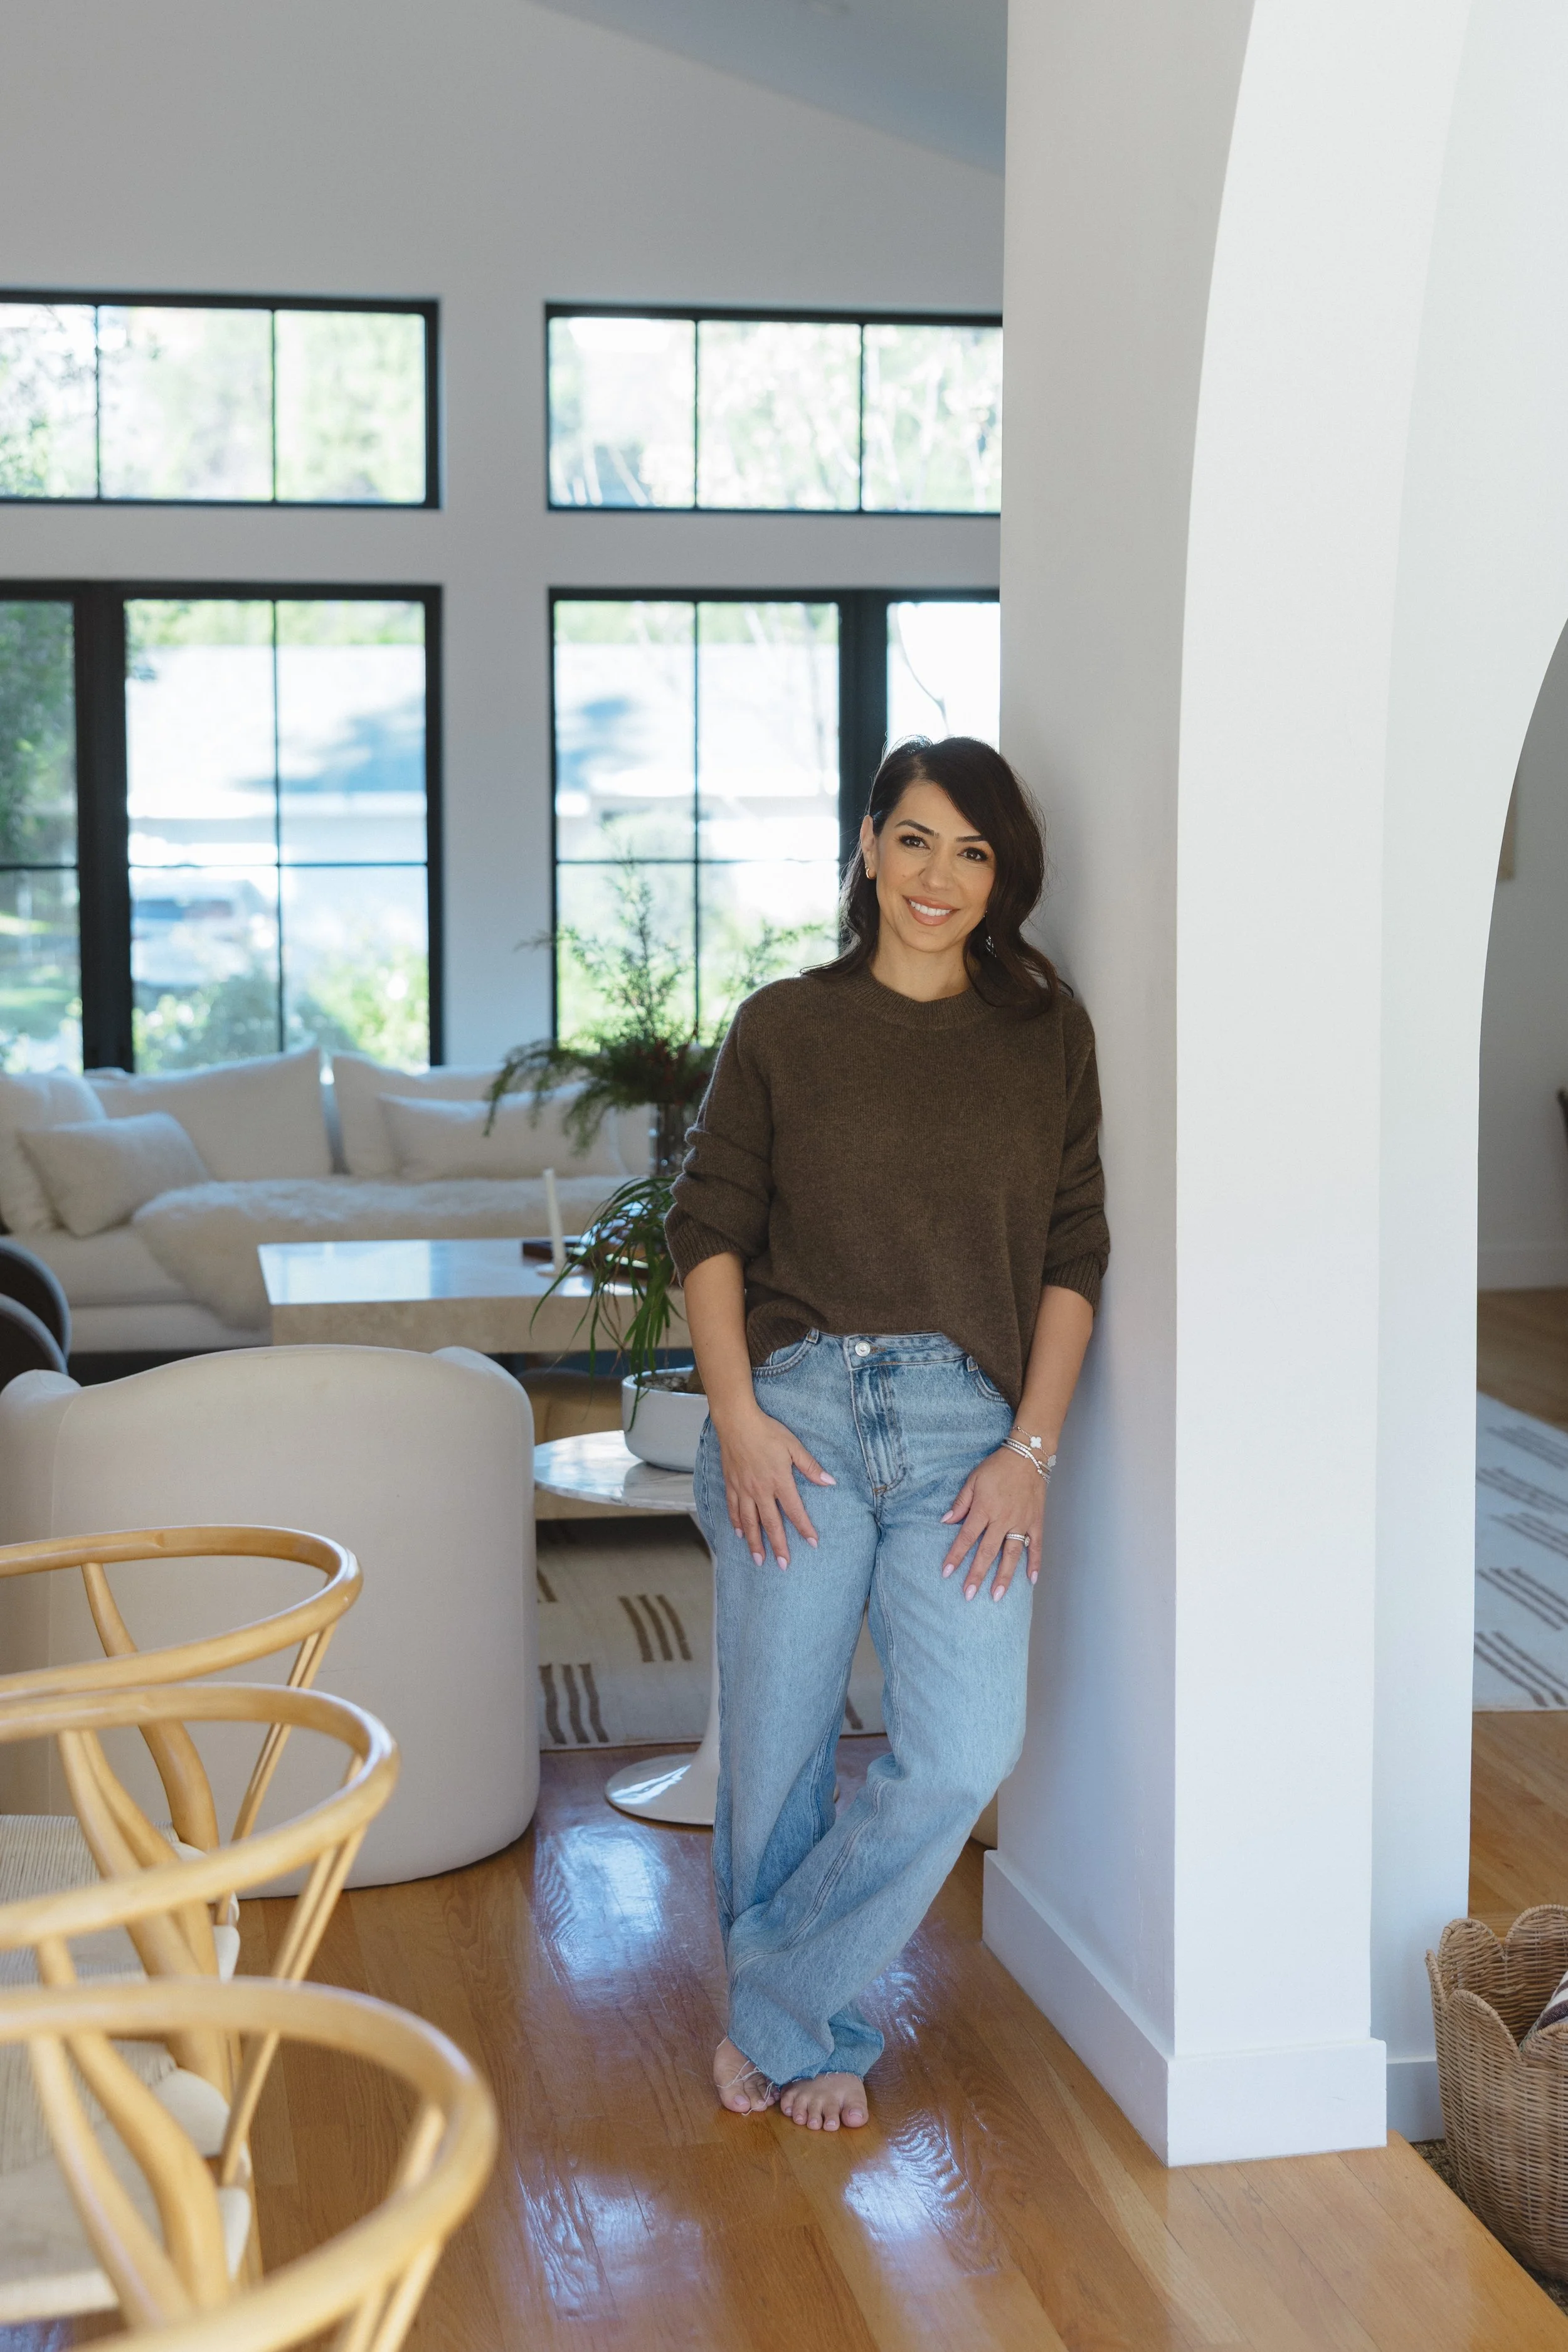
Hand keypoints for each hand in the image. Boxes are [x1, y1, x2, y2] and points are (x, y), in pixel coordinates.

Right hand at [712, 1405, 834, 1568]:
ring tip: (759, 1560)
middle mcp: (760, 1490)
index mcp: (779, 1481)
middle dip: (778, 1546)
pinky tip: (739, 1533)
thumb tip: (830, 1482)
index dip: (805, 1528)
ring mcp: (743, 1489)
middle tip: (784, 1565)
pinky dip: (736, 1523)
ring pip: (750, 1522)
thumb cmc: (767, 1431)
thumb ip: (810, 1467)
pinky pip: (733, 1508)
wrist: (736, 1422)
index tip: (813, 1543)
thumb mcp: (793, 1446)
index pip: (795, 1511)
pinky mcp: (731, 1484)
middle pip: (771, 1524)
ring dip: (755, 1542)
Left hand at [940, 1446, 1045, 1600]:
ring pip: (1011, 1554)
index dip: (956, 1556)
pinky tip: (1031, 1580)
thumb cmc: (997, 1467)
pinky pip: (1036, 1546)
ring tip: (996, 1596)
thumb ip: (960, 1503)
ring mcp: (1021, 1522)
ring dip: (1004, 1576)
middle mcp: (1002, 1519)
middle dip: (977, 1575)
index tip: (946, 1573)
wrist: (1028, 1456)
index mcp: (984, 1509)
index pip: (966, 1537)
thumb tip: (945, 1521)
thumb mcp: (973, 1479)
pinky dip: (1034, 1563)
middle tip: (968, 1595)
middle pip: (987, 1552)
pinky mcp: (1036, 1522)